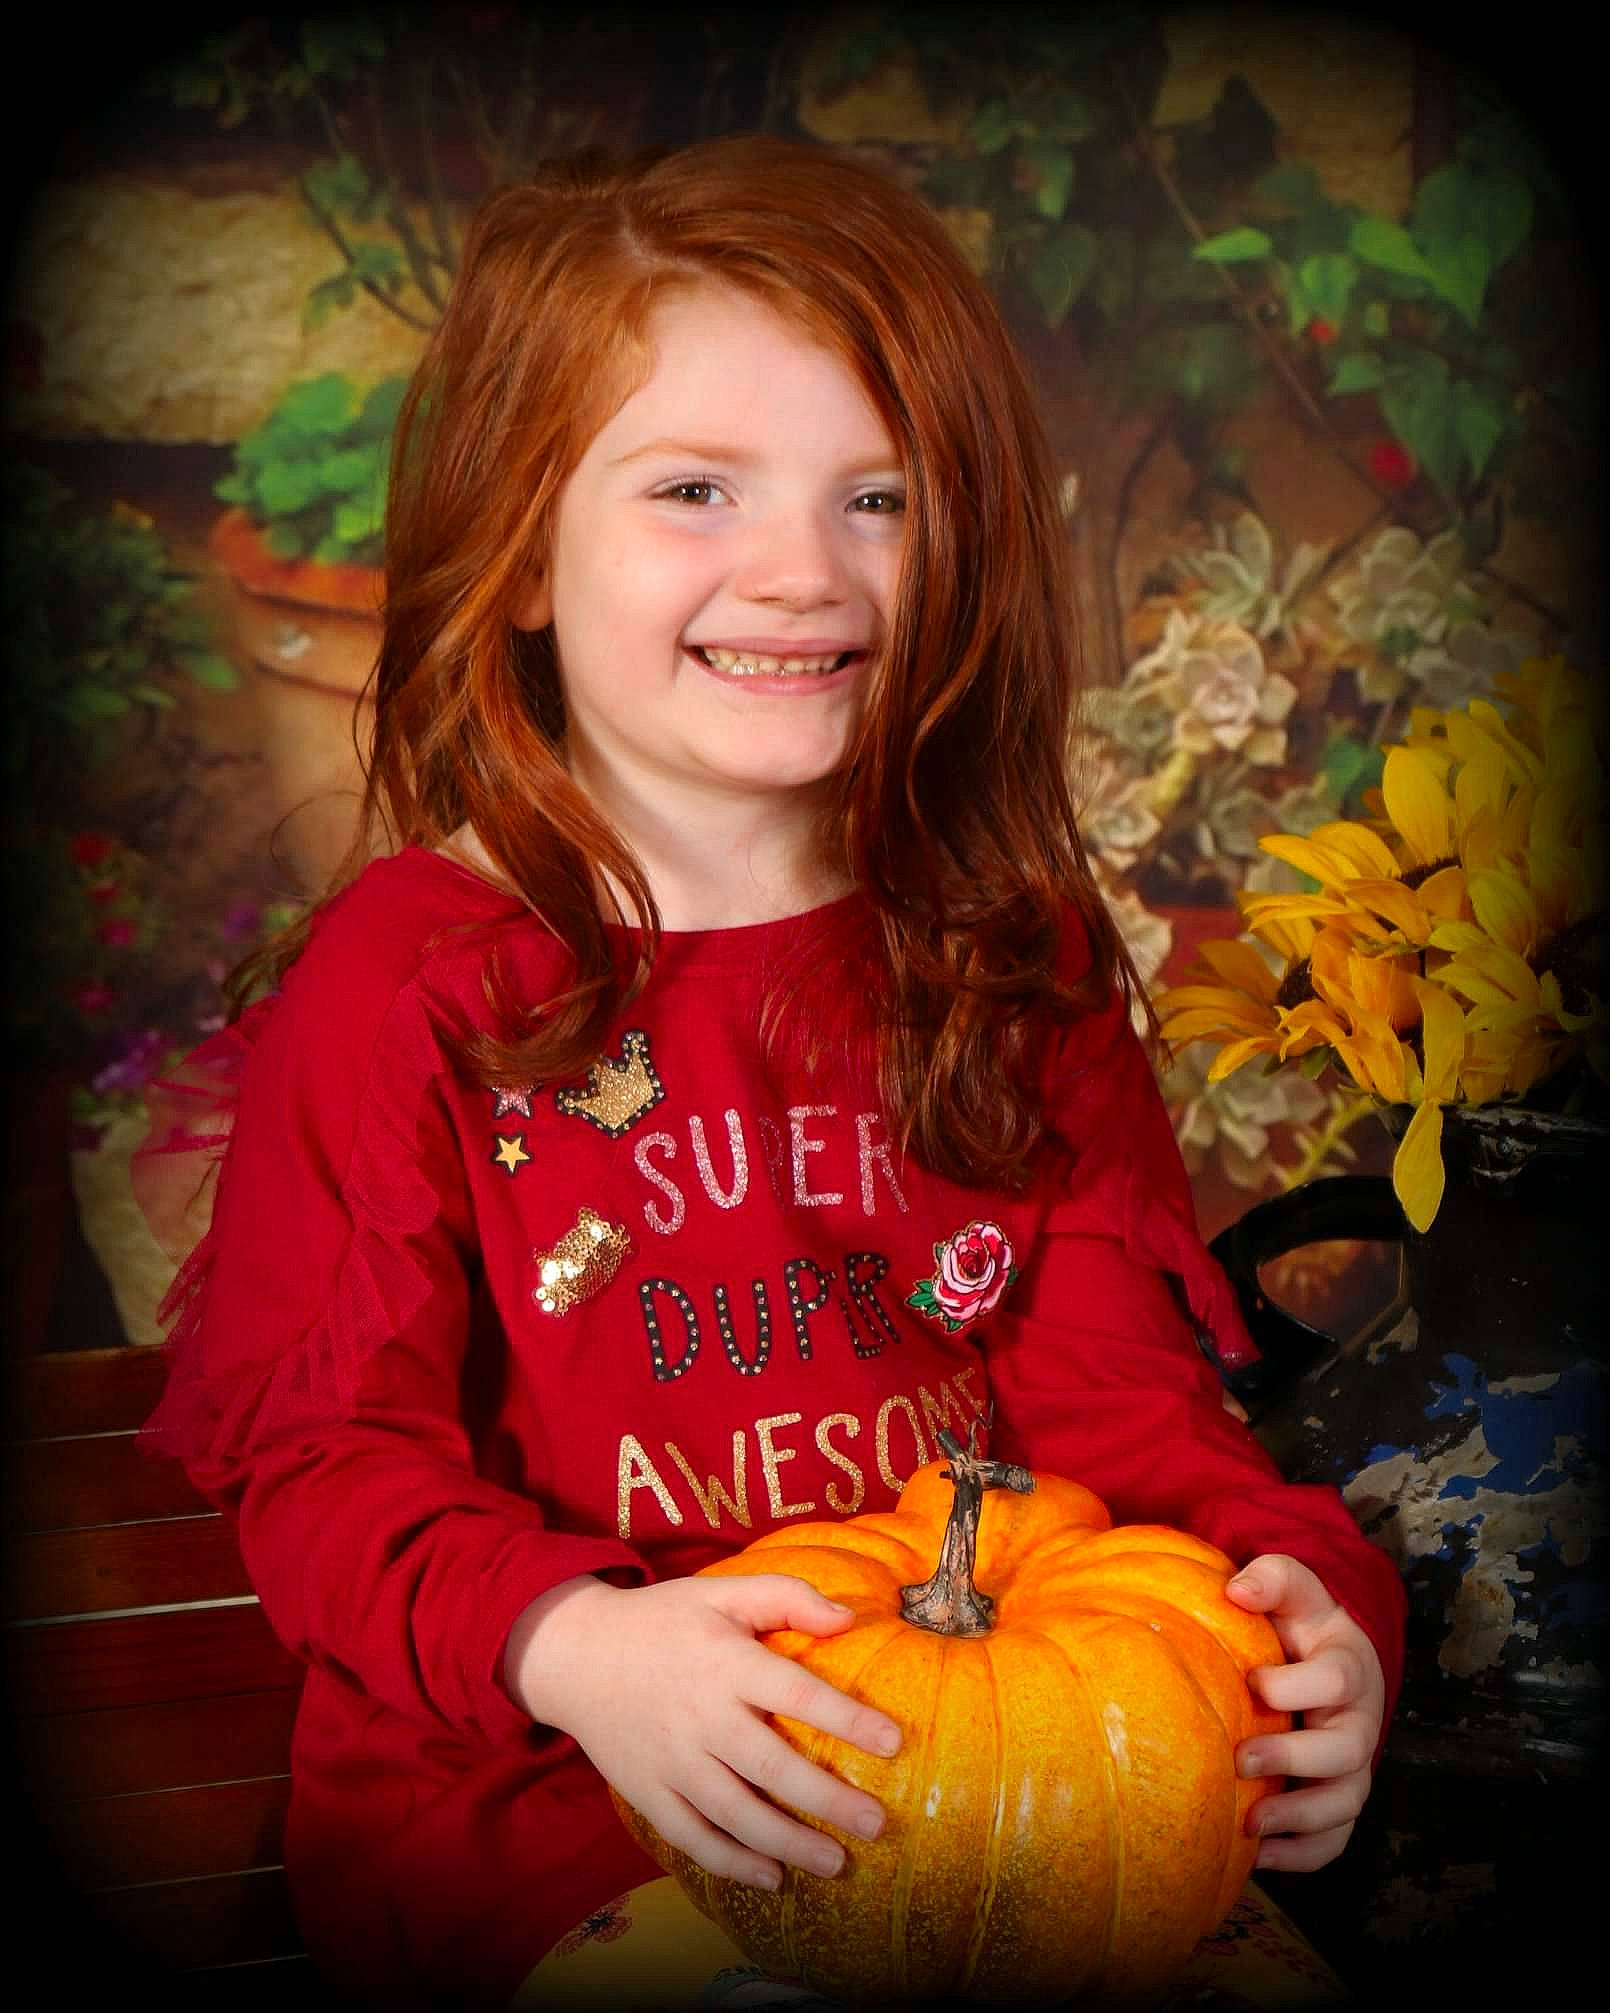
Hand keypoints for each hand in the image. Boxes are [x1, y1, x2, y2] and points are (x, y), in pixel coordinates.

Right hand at [505, 1573, 900, 1891]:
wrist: (575, 1653)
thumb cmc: (663, 1621)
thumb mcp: (721, 1591)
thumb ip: (786, 1597)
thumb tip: (848, 1620)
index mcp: (725, 1663)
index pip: (796, 1693)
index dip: (847, 1719)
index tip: (893, 1741)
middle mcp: (701, 1716)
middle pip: (772, 1766)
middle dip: (827, 1799)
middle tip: (875, 1824)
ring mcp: (671, 1761)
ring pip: (735, 1813)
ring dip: (787, 1842)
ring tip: (835, 1862)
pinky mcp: (647, 1793)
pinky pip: (692, 1836)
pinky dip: (730, 1863)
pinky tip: (770, 1878)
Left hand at [1226, 1553, 1384, 1872]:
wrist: (1323, 1656)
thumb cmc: (1299, 1623)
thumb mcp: (1291, 1590)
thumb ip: (1271, 1578)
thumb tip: (1236, 1590)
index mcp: (1349, 1667)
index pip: (1335, 1679)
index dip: (1297, 1686)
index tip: (1252, 1682)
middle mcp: (1358, 1722)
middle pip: (1345, 1750)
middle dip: (1295, 1759)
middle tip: (1242, 1760)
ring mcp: (1352, 1767)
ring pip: (1344, 1804)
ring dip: (1300, 1819)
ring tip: (1250, 1826)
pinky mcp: (1337, 1800)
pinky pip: (1334, 1841)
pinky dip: (1302, 1856)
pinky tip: (1259, 1858)